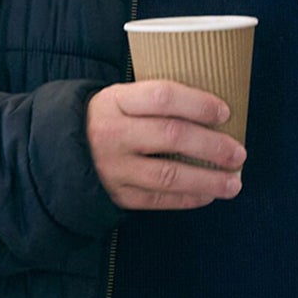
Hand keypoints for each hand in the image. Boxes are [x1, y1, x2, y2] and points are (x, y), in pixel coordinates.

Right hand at [87, 80, 246, 210]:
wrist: (59, 151)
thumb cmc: (109, 119)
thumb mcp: (121, 98)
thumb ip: (156, 101)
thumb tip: (215, 113)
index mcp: (116, 101)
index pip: (162, 97)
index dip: (198, 104)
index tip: (225, 112)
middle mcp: (113, 133)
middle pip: (172, 136)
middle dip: (212, 146)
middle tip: (239, 153)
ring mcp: (113, 168)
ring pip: (169, 175)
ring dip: (208, 180)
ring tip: (234, 182)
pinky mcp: (116, 195)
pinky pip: (158, 200)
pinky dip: (188, 199)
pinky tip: (209, 194)